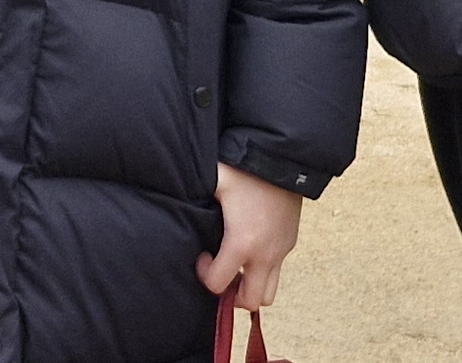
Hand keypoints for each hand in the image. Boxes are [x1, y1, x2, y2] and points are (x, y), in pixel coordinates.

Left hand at [196, 163, 302, 307]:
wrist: (284, 160)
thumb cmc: (246, 169)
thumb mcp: (215, 180)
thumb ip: (192, 192)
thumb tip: (171, 191)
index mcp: (242, 243)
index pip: (218, 285)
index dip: (204, 275)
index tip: (202, 256)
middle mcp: (264, 254)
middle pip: (250, 301)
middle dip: (232, 295)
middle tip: (221, 274)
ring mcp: (280, 251)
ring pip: (268, 293)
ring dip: (250, 287)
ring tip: (236, 267)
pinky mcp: (289, 243)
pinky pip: (276, 271)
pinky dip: (261, 270)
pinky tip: (250, 249)